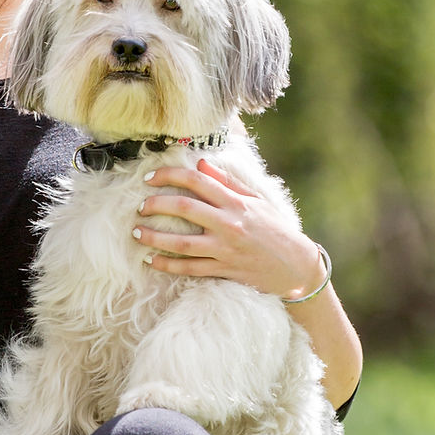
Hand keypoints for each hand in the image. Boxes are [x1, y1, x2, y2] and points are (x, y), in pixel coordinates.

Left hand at [133, 157, 323, 297]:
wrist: (297, 267)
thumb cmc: (276, 230)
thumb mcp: (257, 201)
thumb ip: (228, 183)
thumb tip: (201, 164)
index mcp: (236, 202)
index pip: (197, 181)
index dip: (170, 176)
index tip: (150, 179)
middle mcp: (229, 224)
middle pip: (184, 208)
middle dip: (156, 205)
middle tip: (140, 207)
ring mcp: (226, 249)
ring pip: (181, 243)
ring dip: (154, 238)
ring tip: (137, 234)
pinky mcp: (225, 271)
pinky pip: (190, 269)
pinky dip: (167, 265)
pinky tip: (151, 261)